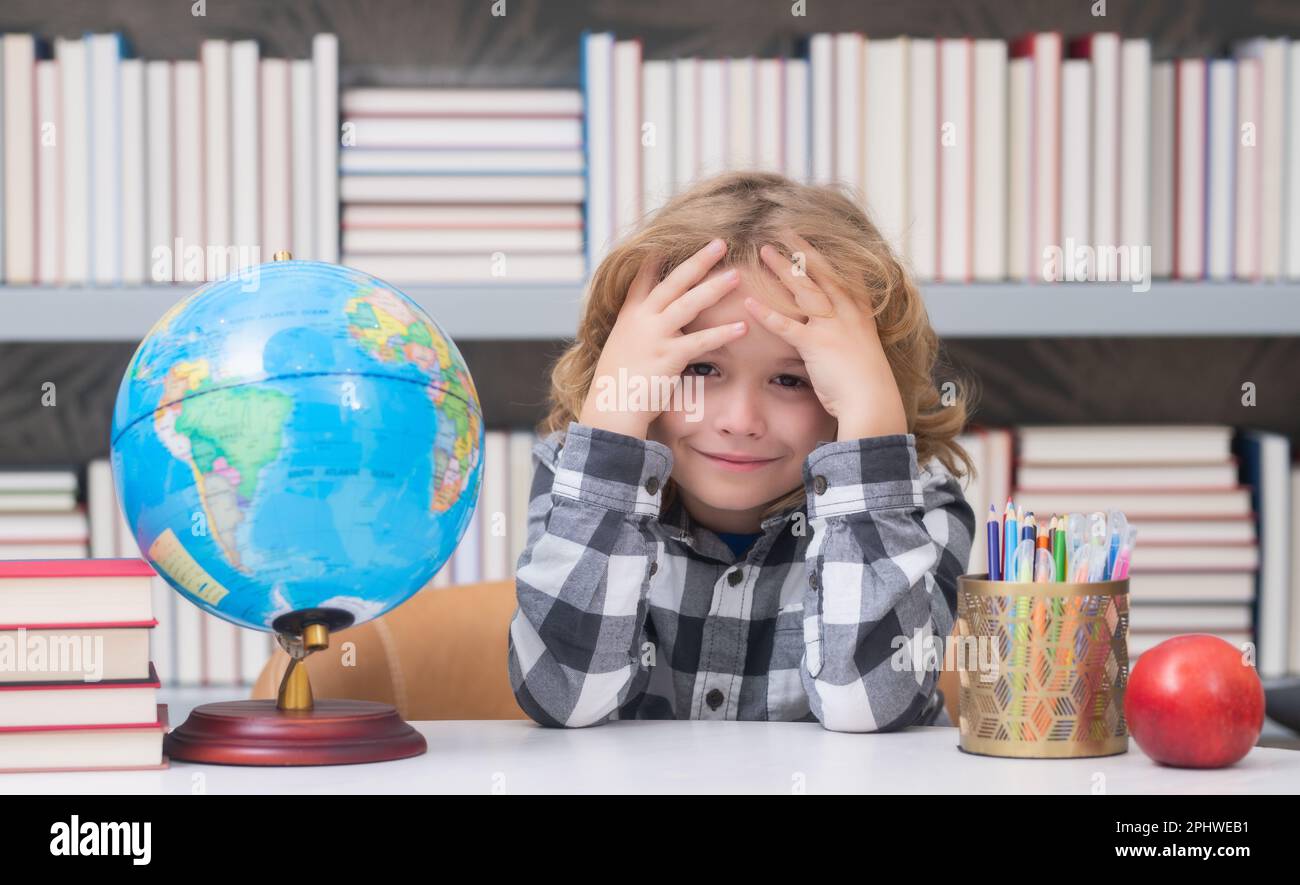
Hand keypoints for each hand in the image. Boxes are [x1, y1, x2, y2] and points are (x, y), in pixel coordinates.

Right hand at [578, 239, 745, 438]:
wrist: (610, 408)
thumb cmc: (618, 384)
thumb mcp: (622, 348)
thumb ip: (637, 332)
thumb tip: (649, 327)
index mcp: (629, 316)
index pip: (643, 279)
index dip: (657, 259)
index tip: (670, 240)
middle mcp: (641, 319)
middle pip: (673, 282)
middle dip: (698, 260)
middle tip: (720, 242)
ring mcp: (654, 336)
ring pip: (688, 304)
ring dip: (714, 288)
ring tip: (736, 276)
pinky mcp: (668, 356)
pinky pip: (700, 341)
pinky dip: (722, 333)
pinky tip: (742, 327)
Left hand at [744, 233, 907, 441]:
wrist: (873, 402)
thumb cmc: (868, 384)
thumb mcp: (862, 352)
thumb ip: (847, 338)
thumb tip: (838, 338)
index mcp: (859, 314)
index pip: (841, 275)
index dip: (823, 256)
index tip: (809, 239)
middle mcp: (847, 314)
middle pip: (821, 274)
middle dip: (801, 251)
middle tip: (784, 230)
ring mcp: (832, 327)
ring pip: (804, 290)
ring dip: (782, 269)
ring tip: (763, 251)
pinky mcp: (817, 345)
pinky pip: (787, 325)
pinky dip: (766, 314)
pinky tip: (749, 303)